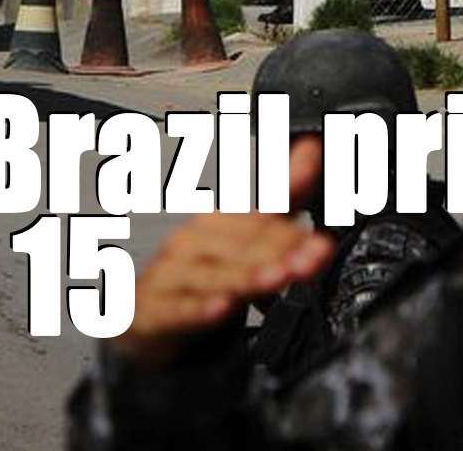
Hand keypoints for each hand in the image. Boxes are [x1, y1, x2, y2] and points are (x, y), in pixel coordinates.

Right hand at [114, 136, 332, 368]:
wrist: (142, 315)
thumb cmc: (198, 270)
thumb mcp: (245, 236)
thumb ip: (282, 195)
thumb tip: (311, 147)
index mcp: (216, 223)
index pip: (256, 223)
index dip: (289, 233)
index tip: (321, 242)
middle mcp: (191, 244)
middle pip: (238, 248)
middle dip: (277, 254)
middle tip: (311, 259)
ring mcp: (169, 276)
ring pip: (211, 276)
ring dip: (245, 277)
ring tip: (276, 278)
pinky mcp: (152, 311)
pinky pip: (176, 309)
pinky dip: (197, 309)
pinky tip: (219, 308)